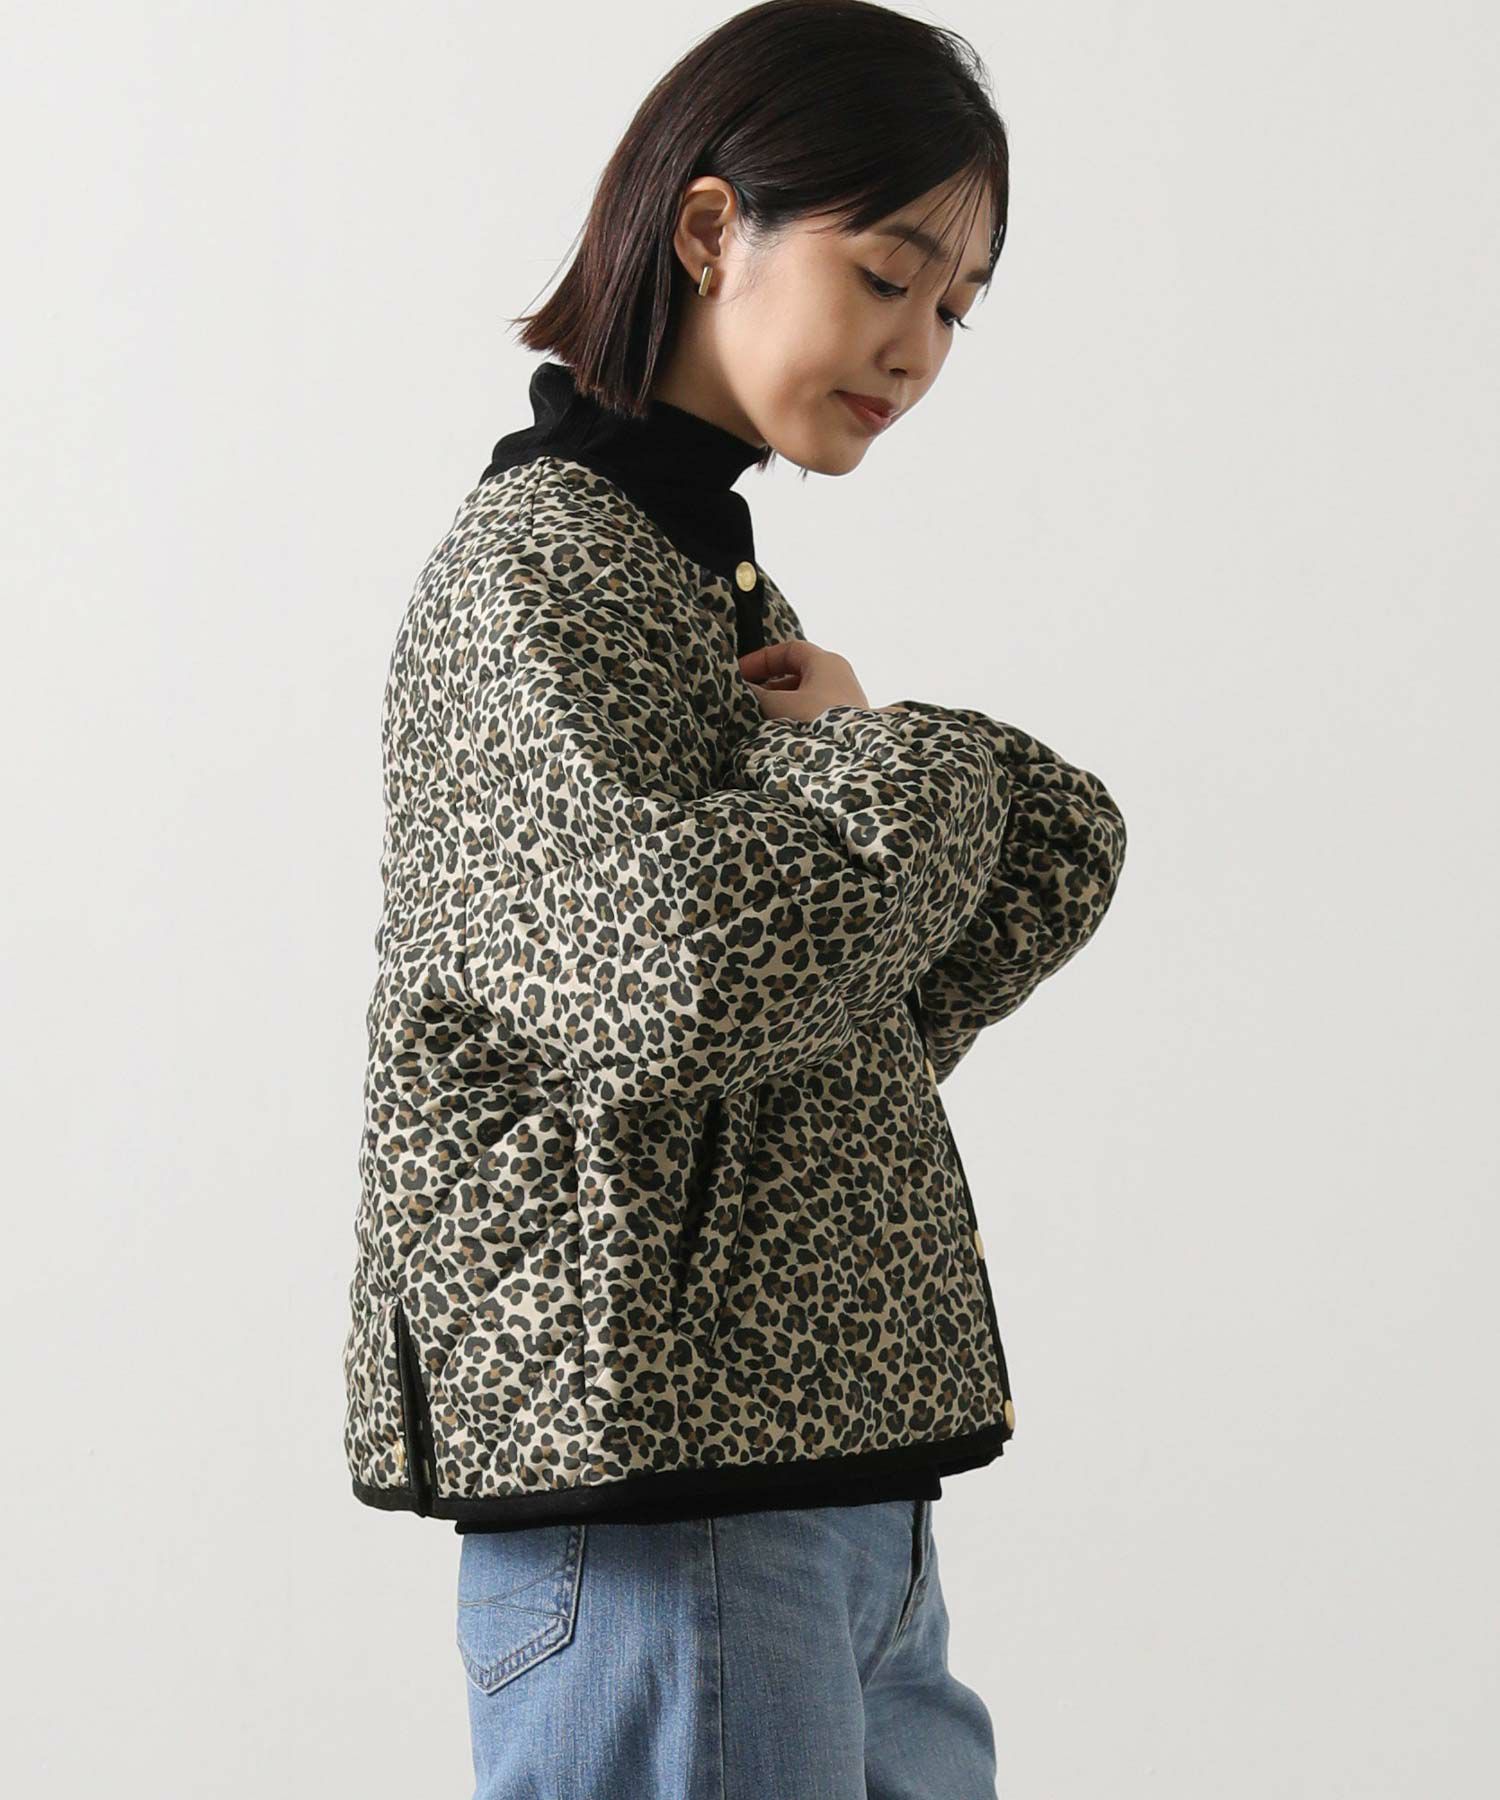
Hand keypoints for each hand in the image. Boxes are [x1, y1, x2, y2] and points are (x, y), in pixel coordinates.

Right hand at [738, 639, 872, 720]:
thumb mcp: (780, 705)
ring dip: (780, 704)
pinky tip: (778, 733)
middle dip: (769, 684)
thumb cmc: (819, 723)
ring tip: (759, 717)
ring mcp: (843, 701)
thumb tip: (746, 691)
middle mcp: (838, 677)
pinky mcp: (843, 724)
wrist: (852, 759)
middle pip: (796, 673)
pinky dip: (793, 717)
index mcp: (826, 662)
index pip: (789, 650)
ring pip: (803, 695)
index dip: (762, 659)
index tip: (740, 672)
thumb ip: (759, 694)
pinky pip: (812, 713)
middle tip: (747, 697)